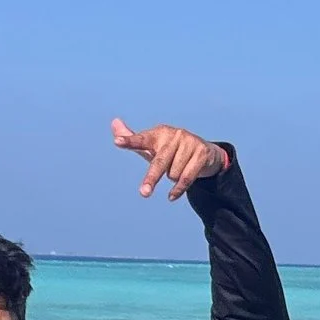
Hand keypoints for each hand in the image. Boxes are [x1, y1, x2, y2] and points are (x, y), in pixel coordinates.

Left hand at [109, 118, 227, 199]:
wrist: (205, 153)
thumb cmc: (171, 151)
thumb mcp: (151, 146)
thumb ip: (131, 138)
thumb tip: (114, 123)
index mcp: (158, 133)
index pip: (142, 140)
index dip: (129, 141)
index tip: (117, 142)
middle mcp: (174, 135)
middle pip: (159, 162)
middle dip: (151, 178)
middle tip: (144, 193)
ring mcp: (189, 142)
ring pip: (173, 173)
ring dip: (173, 178)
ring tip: (178, 170)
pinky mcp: (201, 153)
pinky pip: (186, 178)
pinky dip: (178, 190)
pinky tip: (171, 196)